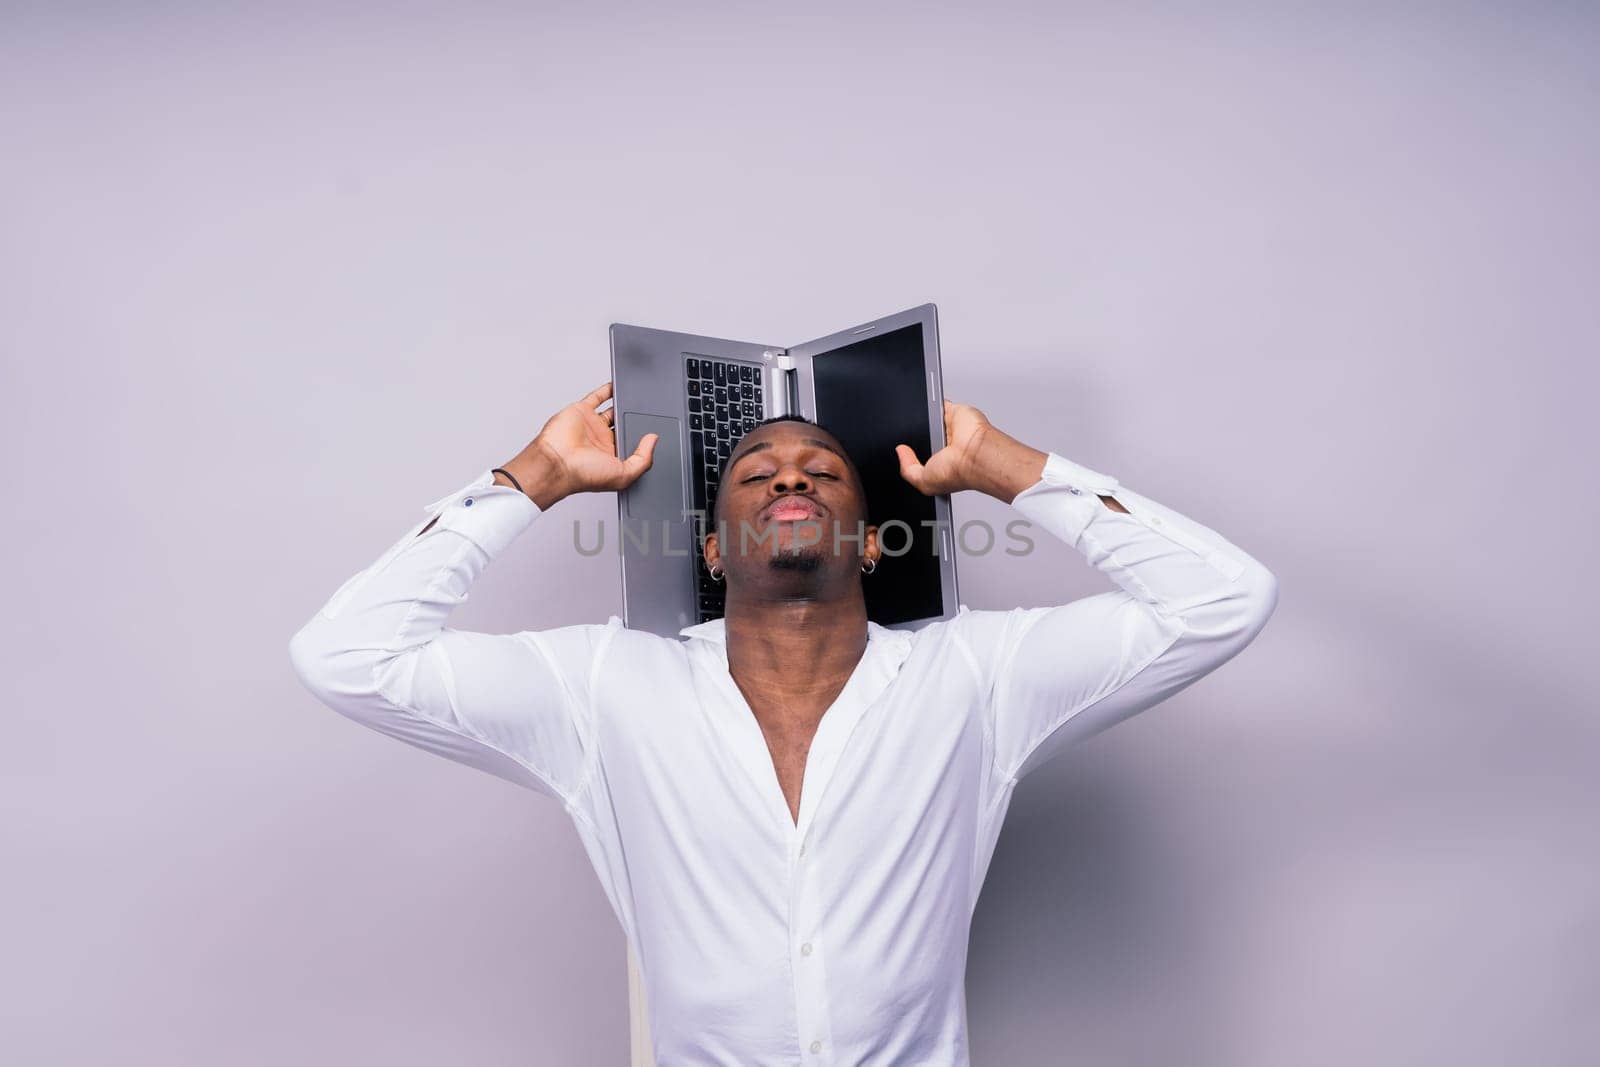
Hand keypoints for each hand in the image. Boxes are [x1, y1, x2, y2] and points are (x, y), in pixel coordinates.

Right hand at [503, 382, 656, 507]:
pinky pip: (598, 397)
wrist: (556, 462)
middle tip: (648, 413)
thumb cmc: (582, 474)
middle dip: (634, 420)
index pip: (633, 444)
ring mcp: (592, 425)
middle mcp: (602, 441)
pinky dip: (608, 390)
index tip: (656, 431)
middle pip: (624, 425)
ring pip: (612, 410)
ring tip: (637, 397)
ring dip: (623, 404)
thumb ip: (643, 460)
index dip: (644, 439)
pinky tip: (618, 386)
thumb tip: (653, 440)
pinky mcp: (582, 411)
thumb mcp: (624, 475)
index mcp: (613, 456)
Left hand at [895, 398, 1045, 502]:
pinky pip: (938, 402)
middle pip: (923, 434)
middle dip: (912, 433)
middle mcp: (945, 445)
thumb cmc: (958, 471)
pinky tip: (922, 405)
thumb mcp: (923, 482)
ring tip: (909, 420)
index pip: (920, 455)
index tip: (900, 450)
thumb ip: (908, 470)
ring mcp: (949, 428)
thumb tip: (901, 452)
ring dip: (920, 416)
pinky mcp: (953, 412)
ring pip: (929, 417)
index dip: (909, 452)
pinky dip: (930, 400)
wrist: (974, 454)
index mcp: (939, 463)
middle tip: (904, 435)